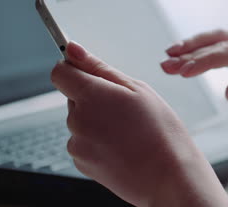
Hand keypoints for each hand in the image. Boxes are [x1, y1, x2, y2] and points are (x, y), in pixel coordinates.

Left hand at [51, 42, 227, 206]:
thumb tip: (73, 50)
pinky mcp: (81, 163)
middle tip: (125, 109)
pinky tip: (121, 146)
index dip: (74, 68)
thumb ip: (100, 68)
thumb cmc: (160, 132)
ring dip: (97, 121)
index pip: (60, 72)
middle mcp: (77, 120)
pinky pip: (83, 142)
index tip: (87, 71)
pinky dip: (97, 141)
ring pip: (80, 120)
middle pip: (74, 97)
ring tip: (128, 131)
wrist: (168, 177)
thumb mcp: (138, 89)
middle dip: (94, 97)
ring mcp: (77, 144)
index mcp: (91, 96)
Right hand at [161, 30, 227, 140]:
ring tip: (169, 57)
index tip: (183, 72)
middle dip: (192, 53)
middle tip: (166, 65)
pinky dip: (203, 48)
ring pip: (221, 38)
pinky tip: (185, 53)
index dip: (207, 60)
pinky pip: (224, 43)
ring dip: (194, 46)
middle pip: (224, 42)